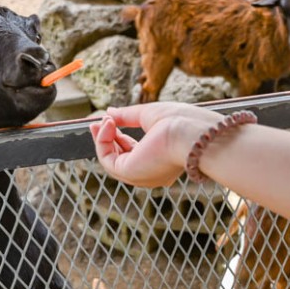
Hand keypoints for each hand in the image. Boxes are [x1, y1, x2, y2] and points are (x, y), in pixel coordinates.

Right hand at [89, 102, 223, 186]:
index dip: (117, 137)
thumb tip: (109, 112)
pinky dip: (103, 141)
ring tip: (103, 121)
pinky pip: (107, 159)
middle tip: (97, 122)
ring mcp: (140, 176)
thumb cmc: (180, 122)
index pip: (132, 152)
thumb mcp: (148, 116)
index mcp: (160, 161)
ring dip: (102, 139)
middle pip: (119, 158)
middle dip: (106, 139)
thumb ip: (127, 116)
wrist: (192, 133)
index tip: (108, 121)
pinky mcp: (130, 173)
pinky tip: (108, 124)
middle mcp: (150, 173)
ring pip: (111, 160)